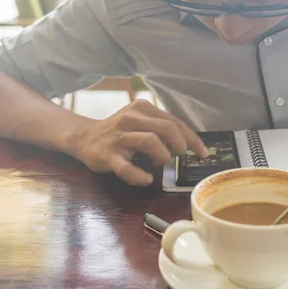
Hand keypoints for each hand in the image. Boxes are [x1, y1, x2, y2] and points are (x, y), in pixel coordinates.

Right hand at [71, 100, 207, 185]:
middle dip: (181, 144)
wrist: (84, 137)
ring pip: (150, 141)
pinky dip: (139, 176)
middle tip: (181, 156)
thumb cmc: (120, 132)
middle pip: (166, 128)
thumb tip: (186, 143)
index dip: (193, 139)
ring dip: (162, 155)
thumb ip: (162, 129)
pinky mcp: (107, 155)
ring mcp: (118, 137)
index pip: (174, 122)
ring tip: (160, 162)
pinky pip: (126, 167)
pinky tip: (146, 179)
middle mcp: (131, 118)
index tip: (203, 153)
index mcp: (143, 109)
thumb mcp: (142, 122)